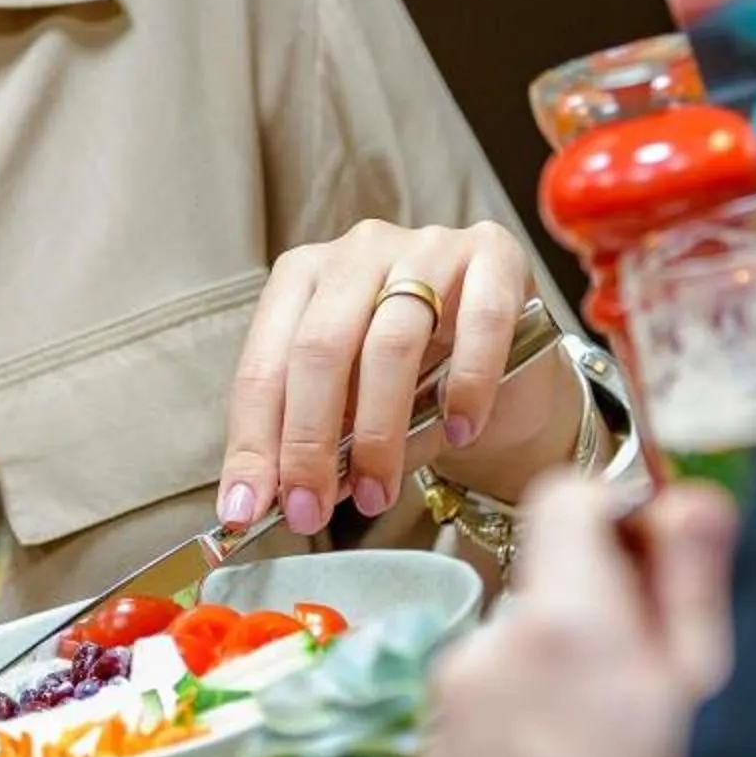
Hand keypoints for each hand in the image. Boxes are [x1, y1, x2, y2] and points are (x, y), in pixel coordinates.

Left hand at [223, 219, 543, 535]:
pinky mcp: (495, 256)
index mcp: (304, 278)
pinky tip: (459, 431)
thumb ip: (315, 441)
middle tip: (309, 511)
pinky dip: (465, 387)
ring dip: (378, 433)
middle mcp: (358, 251)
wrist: (508, 369)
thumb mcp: (352, 412)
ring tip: (376, 493)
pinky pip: (479, 324)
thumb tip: (269, 496)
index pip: (264, 363)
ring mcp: (428, 246)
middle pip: (319, 348)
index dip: (253, 441)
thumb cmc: (418, 386)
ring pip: (391, 342)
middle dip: (308, 442)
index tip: (247, 509)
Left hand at [427, 478, 741, 756]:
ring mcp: (447, 721)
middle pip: (545, 585)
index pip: (566, 498)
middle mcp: (482, 657)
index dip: (622, 520)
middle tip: (661, 699)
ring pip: (520, 658)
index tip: (662, 575)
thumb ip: (693, 580)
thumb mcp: (713, 705)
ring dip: (566, 682)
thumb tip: (683, 493)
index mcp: (556, 625)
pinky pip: (491, 720)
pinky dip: (532, 737)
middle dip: (602, 616)